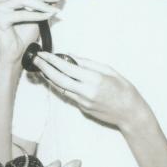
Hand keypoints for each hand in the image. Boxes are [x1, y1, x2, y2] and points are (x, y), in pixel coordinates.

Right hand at [0, 0, 64, 63]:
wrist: (16, 53)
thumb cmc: (24, 36)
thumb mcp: (38, 15)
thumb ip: (44, 4)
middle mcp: (2, 0)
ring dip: (42, 4)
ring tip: (54, 9)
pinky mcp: (0, 19)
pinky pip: (22, 14)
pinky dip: (36, 15)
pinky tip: (47, 16)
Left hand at [32, 51, 150, 132]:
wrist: (130, 113)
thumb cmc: (124, 89)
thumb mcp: (109, 70)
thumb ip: (88, 63)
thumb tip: (70, 56)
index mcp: (94, 79)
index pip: (67, 68)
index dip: (53, 60)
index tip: (43, 54)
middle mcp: (85, 91)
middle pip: (58, 79)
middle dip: (44, 68)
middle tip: (35, 60)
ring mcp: (82, 102)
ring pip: (60, 88)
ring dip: (49, 77)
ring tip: (42, 68)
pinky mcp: (82, 108)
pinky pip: (68, 94)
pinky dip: (60, 85)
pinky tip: (57, 78)